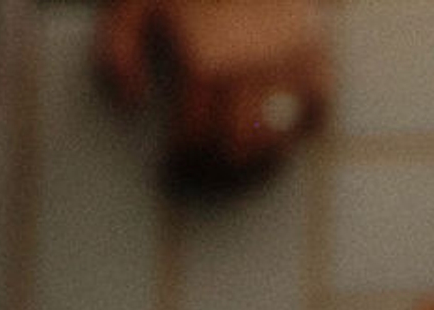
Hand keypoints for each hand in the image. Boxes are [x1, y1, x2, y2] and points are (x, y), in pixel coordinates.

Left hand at [90, 0, 333, 193]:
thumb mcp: (136, 1)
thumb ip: (117, 47)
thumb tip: (130, 101)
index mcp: (203, 62)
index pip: (194, 140)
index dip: (180, 162)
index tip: (170, 167)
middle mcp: (249, 69)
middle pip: (235, 150)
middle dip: (214, 168)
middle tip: (200, 168)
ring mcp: (288, 62)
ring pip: (275, 142)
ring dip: (253, 157)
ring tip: (232, 156)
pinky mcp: (316, 52)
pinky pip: (313, 112)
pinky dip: (295, 127)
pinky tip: (272, 125)